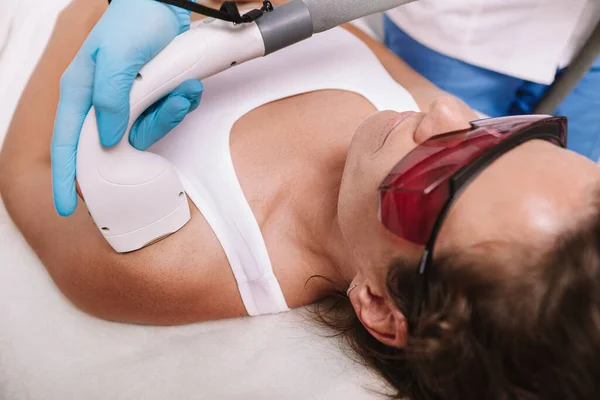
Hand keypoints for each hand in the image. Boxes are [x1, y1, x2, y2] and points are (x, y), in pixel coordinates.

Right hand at [51, 0, 201, 215]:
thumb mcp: (115, 57)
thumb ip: (110, 100)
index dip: (66, 176)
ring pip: (147, 130)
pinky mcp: (150, 95)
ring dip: (171, 112)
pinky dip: (181, 103)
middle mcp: (101, 99)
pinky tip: (188, 85)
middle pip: (119, 141)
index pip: (67, 142)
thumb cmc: (134, 19)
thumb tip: (111, 138)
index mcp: (81, 91)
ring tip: (184, 86)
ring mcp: (127, 99)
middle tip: (171, 105)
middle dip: (152, 128)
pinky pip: (164, 115)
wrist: (166, 3)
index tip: (66, 206)